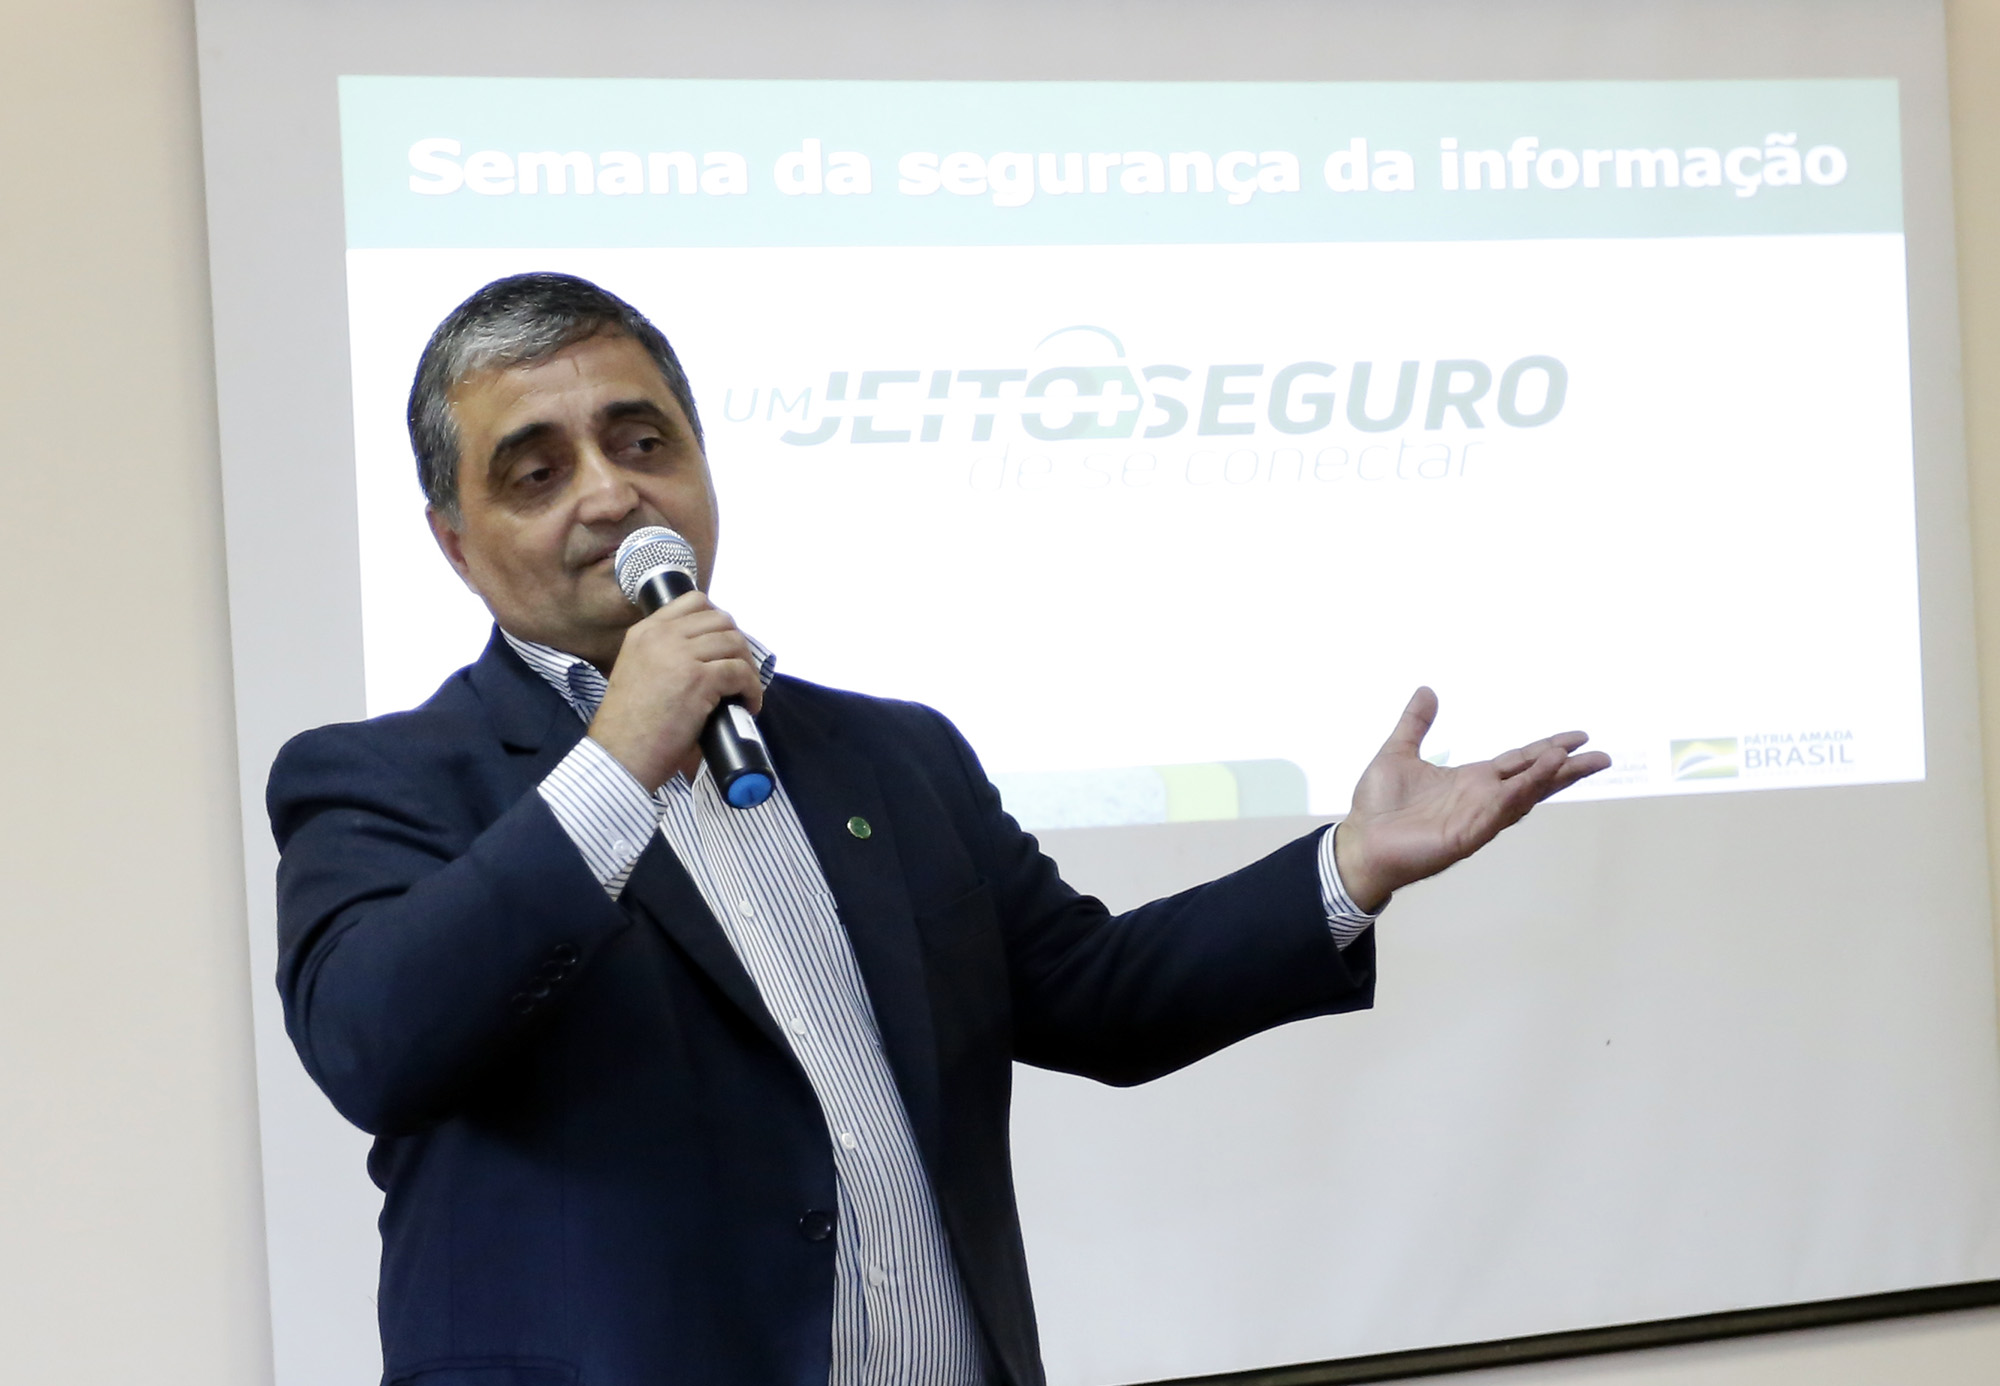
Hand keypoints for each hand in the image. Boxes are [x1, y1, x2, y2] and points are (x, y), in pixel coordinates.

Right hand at [586, 592, 764, 792]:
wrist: (620, 755)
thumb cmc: (628, 726)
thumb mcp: (636, 672)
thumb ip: (662, 655)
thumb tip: (704, 657)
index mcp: (644, 632)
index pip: (694, 601)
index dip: (718, 621)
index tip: (723, 646)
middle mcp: (662, 636)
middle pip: (721, 620)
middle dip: (737, 644)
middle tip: (738, 671)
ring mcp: (681, 655)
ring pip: (735, 643)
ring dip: (748, 667)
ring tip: (744, 690)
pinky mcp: (699, 680)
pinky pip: (741, 673)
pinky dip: (752, 689)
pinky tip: (749, 705)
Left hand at [1333, 687, 1609, 912]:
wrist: (1359, 842)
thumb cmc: (1377, 807)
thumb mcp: (1398, 752)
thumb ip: (1415, 723)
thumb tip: (1427, 690)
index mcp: (1470, 781)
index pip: (1518, 762)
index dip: (1547, 749)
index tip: (1576, 738)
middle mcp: (1481, 798)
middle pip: (1534, 779)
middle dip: (1567, 767)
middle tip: (1601, 755)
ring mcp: (1478, 816)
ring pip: (1524, 793)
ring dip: (1550, 777)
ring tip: (1577, 758)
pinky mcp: (1468, 833)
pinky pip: (1502, 808)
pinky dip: (1523, 791)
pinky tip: (1540, 775)